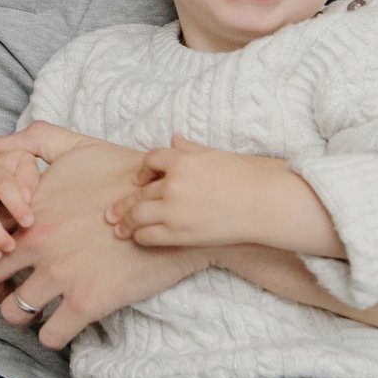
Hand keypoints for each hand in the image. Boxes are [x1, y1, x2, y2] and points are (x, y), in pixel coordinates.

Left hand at [0, 133, 209, 348]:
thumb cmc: (128, 175)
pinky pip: (51, 336)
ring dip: (20, 315)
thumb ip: (36, 140)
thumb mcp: (79, 146)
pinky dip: (52, 337)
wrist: (179, 207)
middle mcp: (38, 241)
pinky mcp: (88, 301)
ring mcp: (61, 273)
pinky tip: (62, 326)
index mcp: (31, 208)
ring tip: (36, 312)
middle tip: (6, 292)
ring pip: (13, 313)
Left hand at [106, 135, 277, 247]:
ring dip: (126, 223)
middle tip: (111, 213)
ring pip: (138, 216)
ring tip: (119, 229)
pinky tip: (139, 238)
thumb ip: (191, 149)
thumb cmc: (248, 177)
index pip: (150, 161)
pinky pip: (150, 236)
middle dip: (123, 204)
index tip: (138, 182)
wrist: (266, 203)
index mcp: (182, 160)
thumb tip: (174, 139)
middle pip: (139, 193)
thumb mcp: (216, 155)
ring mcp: (175, 209)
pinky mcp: (181, 233)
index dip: (142, 172)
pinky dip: (141, 237)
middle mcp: (173, 183)